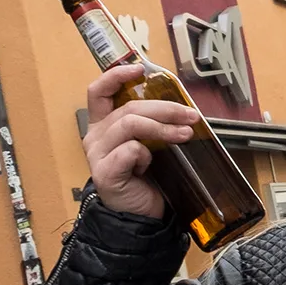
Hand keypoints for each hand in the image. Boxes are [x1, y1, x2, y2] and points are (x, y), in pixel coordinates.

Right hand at [83, 65, 197, 218]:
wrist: (141, 216)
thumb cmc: (147, 180)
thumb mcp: (150, 144)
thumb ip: (152, 124)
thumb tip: (179, 106)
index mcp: (103, 126)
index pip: (99, 92)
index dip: (117, 75)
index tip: (140, 68)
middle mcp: (95, 137)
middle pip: (128, 107)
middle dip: (164, 108)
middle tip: (190, 115)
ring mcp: (97, 155)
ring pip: (130, 124)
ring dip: (163, 127)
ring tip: (185, 134)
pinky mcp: (105, 172)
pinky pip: (130, 151)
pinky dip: (146, 154)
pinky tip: (150, 165)